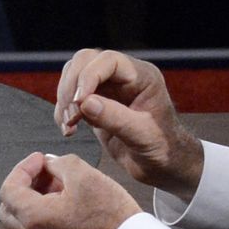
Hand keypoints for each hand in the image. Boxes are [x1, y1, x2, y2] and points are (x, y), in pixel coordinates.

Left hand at [0, 151, 140, 228]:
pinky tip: (67, 197)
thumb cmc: (109, 213)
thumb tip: (49, 164)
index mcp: (34, 218)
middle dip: (22, 184)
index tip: (41, 158)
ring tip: (59, 182)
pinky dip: (44, 210)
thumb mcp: (83, 174)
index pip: (8, 189)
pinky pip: (39, 228)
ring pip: (23, 219)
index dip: (23, 167)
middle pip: (8, 207)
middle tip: (43, 171)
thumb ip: (59, 163)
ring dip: (33, 197)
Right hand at [54, 48, 203, 198]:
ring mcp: (109, 89)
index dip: (89, 76)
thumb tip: (85, 102)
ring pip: (74, 75)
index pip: (109, 61)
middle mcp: (124, 78)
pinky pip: (71, 96)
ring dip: (65, 99)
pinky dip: (63, 111)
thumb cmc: (165, 150)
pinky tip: (69, 129)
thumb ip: (116, 118)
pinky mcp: (96, 103)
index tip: (79, 101)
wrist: (164, 167)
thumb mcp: (143, 136)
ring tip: (69, 124)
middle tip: (72, 115)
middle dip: (72, 86)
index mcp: (142, 77)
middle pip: (86, 61)